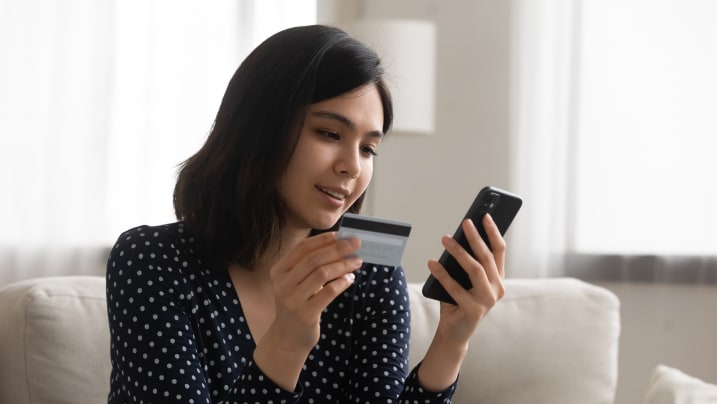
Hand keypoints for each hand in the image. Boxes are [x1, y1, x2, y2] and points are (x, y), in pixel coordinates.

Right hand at [253, 231, 361, 390]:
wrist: (287, 338)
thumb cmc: (297, 305)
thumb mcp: (295, 283)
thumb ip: (310, 267)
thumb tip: (339, 246)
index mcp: (279, 271)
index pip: (302, 249)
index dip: (322, 240)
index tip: (340, 234)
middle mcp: (282, 284)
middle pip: (314, 259)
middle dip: (337, 248)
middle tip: (356, 243)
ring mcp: (292, 300)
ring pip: (322, 274)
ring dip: (343, 265)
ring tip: (357, 262)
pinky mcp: (305, 314)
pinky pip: (328, 293)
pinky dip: (342, 283)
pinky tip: (350, 279)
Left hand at [427, 214, 505, 344]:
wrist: (453, 332)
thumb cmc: (458, 300)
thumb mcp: (463, 279)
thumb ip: (465, 262)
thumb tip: (456, 237)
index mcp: (497, 278)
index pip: (499, 250)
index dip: (493, 232)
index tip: (485, 215)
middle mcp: (497, 288)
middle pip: (487, 257)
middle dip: (476, 237)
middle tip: (465, 222)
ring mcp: (487, 301)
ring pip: (475, 270)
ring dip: (459, 252)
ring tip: (444, 239)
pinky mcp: (474, 311)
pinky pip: (456, 288)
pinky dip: (442, 274)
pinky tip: (431, 263)